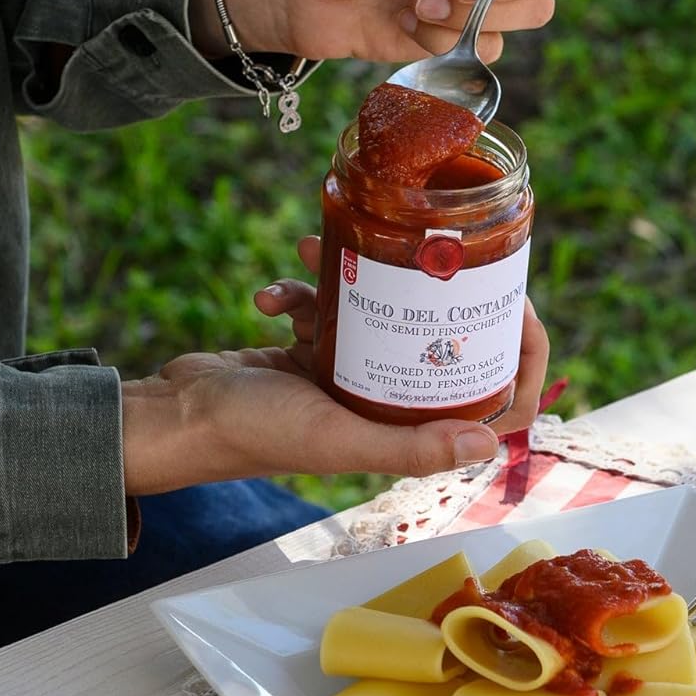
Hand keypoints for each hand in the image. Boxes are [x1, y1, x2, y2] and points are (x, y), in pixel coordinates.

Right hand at [121, 236, 549, 494]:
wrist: (176, 417)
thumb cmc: (254, 434)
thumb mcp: (339, 439)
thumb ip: (410, 446)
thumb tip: (488, 445)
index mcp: (405, 432)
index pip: (493, 405)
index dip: (519, 360)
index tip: (518, 306)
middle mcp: (386, 405)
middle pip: (447, 346)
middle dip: (442, 295)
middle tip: (439, 250)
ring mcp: (350, 376)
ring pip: (384, 313)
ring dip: (356, 277)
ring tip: (321, 250)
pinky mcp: (312, 352)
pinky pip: (329, 308)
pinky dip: (301, 292)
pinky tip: (274, 296)